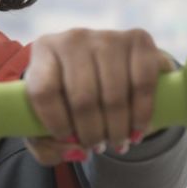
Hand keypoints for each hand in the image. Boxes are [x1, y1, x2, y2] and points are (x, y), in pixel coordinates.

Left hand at [22, 28, 175, 165]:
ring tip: (117, 144)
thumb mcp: (46, 119)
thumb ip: (46, 145)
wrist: (106, 67)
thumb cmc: (67, 97)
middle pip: (82, 98)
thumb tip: (75, 150)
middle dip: (91, 133)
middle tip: (97, 147)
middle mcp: (72, 38)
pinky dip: (142, 114)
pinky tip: (138, 130)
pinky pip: (143, 84)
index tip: (67, 139)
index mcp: (43, 51)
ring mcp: (107, 37)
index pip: (43, 91)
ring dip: (117, 129)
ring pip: (114, 95)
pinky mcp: (139, 40)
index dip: (56, 123)